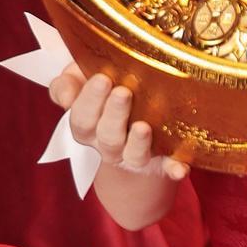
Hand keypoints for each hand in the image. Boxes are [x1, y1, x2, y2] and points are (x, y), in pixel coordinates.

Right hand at [48, 64, 189, 180]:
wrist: (129, 118)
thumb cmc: (102, 93)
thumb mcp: (79, 81)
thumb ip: (65, 84)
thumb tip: (66, 98)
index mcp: (87, 126)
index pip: (81, 119)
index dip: (89, 101)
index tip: (102, 78)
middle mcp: (108, 144)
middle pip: (107, 137)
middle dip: (114, 115)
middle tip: (123, 92)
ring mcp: (134, 154)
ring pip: (133, 154)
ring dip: (138, 142)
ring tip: (143, 126)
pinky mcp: (162, 160)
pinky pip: (168, 167)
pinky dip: (174, 168)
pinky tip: (181, 168)